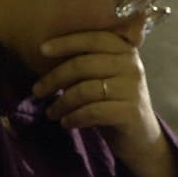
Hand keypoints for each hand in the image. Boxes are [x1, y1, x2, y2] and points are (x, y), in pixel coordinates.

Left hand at [33, 30, 162, 160]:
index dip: (66, 42)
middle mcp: (132, 65)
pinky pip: (92, 111)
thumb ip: (86, 64)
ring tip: (51, 112)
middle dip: (54, 77)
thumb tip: (46, 56)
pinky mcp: (131, 112)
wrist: (141, 138)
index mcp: (125, 51)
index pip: (93, 38)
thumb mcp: (104, 78)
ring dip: (61, 103)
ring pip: (85, 90)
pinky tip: (65, 122)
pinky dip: (74, 117)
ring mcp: (133, 89)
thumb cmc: (114, 104)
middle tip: (36, 91)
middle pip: (83, 65)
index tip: (42, 49)